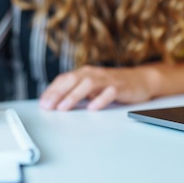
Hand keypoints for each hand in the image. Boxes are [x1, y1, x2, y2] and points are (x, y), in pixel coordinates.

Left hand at [38, 65, 158, 110]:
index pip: (64, 79)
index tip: (42, 103)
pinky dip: (100, 100)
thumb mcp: (92, 88)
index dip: (52, 90)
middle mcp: (93, 74)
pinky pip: (109, 92)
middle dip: (58, 93)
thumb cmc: (112, 85)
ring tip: (63, 108)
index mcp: (84, 73)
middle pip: (72, 80)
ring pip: (88, 84)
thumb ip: (76, 93)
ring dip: (74, 96)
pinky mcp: (121, 87)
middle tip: (48, 107)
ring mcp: (107, 79)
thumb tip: (55, 103)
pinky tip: (92, 108)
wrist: (141, 80)